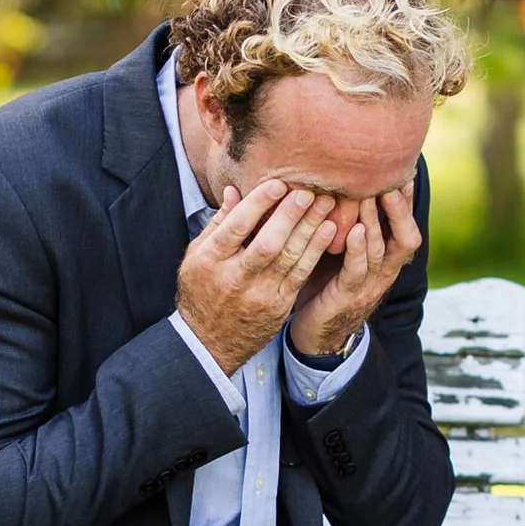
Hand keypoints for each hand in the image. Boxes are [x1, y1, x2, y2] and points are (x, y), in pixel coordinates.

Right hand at [175, 180, 338, 373]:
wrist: (208, 342)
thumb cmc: (202, 290)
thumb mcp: (196, 256)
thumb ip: (218, 224)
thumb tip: (234, 190)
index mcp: (209, 261)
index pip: (236, 227)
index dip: (258, 204)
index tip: (278, 183)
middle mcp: (234, 278)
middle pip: (266, 243)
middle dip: (290, 215)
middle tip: (308, 190)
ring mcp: (258, 295)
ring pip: (288, 258)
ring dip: (310, 228)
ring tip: (326, 203)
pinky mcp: (277, 306)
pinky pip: (300, 274)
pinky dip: (315, 250)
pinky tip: (328, 230)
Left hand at [287, 181, 420, 364]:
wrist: (317, 335)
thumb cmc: (329, 287)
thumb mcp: (344, 254)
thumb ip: (348, 226)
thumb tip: (341, 186)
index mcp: (387, 261)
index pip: (406, 227)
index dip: (407, 202)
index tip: (405, 172)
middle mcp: (384, 273)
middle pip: (406, 238)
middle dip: (400, 208)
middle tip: (393, 178)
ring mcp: (368, 286)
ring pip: (380, 250)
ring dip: (375, 221)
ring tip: (371, 194)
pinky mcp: (347, 296)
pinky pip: (356, 271)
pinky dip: (357, 248)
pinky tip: (353, 229)